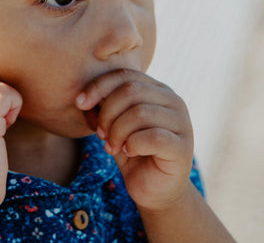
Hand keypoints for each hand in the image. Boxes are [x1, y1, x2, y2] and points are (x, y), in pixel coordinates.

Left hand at [76, 69, 193, 211]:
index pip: (125, 75)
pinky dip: (133, 144)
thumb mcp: (114, 122)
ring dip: (117, 131)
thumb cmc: (131, 150)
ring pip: (140, 113)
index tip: (80, 104)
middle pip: (130, 91)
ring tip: (112, 146)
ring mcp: (182, 123)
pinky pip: (153, 137)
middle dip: (107, 113)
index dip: (98, 86)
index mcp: (156, 89)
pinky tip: (129, 152)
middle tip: (100, 133)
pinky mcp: (183, 147)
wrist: (153, 189)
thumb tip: (84, 98)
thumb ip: (106, 105)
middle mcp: (173, 100)